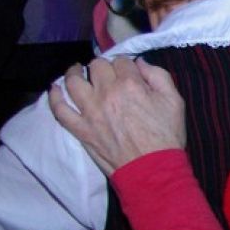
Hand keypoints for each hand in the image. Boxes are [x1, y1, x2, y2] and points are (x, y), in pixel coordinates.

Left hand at [49, 57, 185, 174]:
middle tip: (108, 75)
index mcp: (130, 84)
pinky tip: (55, 89)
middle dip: (103, 67)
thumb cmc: (166, 136)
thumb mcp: (175, 101)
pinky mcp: (80, 129)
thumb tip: (140, 63)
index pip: (122, 61)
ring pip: (73, 82)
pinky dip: (54, 97)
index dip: (126, 64)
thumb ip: (158, 75)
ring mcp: (89, 111)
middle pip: (96, 66)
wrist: (152, 169)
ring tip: (77, 71)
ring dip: (75, 73)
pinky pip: (60, 110)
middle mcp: (106, 93)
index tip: (129, 72)